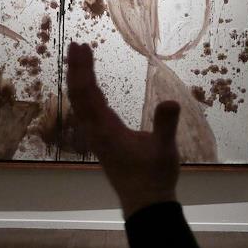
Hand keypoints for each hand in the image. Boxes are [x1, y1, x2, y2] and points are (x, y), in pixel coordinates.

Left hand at [66, 41, 180, 216]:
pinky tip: (92, 90)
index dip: (83, 69)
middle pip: (79, 95)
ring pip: (81, 103)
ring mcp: (97, 137)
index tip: (81, 46)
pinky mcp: (103, 141)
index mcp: (105, 129)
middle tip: (77, 44)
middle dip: (77, 69)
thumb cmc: (154, 176)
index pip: (88, 93)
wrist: (145, 203)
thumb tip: (170, 102)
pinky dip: (87, 93)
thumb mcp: (164, 149)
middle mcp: (96, 131)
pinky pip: (88, 111)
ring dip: (80, 80)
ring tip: (82, 60)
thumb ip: (165, 125)